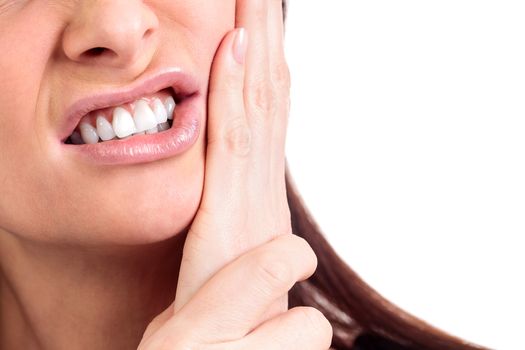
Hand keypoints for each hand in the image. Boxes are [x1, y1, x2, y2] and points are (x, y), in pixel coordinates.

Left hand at [138, 0, 332, 347]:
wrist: (226, 339)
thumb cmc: (226, 292)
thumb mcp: (233, 237)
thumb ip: (237, 202)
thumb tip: (238, 173)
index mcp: (260, 182)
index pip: (265, 106)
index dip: (268, 57)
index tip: (265, 15)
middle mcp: (263, 176)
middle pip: (268, 91)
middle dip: (269, 33)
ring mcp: (251, 188)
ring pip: (257, 102)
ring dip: (258, 43)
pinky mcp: (230, 205)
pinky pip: (233, 135)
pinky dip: (234, 87)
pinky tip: (234, 46)